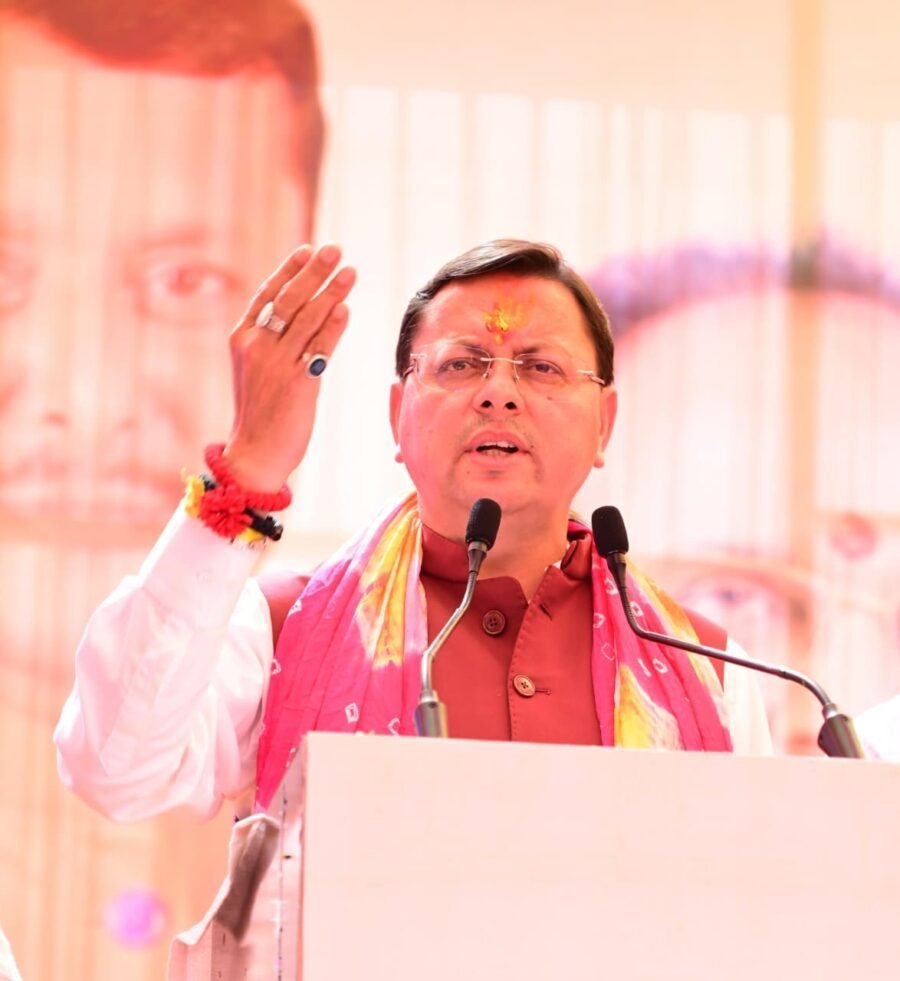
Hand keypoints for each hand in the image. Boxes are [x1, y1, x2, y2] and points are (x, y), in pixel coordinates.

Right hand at [223, 244, 355, 490]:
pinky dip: (333, 326)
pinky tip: (345, 309)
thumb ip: (273, 342)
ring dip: (331, 292)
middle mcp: (256, 347)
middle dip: (314, 271)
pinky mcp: (297, 383)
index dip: (289, 270)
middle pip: (289, 299)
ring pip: (307, 319)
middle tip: (335, 249)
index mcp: (241, 340)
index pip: (267, 295)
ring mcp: (276, 364)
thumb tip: (304, 314)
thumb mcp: (256, 370)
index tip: (307, 250)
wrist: (255, 453)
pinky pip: (319, 348)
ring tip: (350, 272)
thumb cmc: (260, 413)